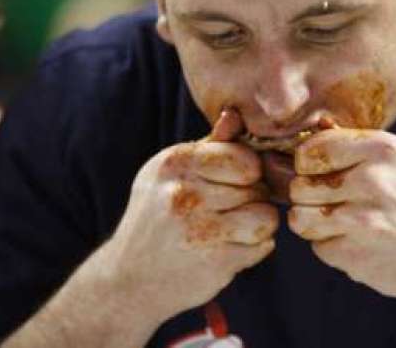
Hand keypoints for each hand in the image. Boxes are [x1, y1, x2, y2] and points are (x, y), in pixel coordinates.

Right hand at [103, 108, 277, 319]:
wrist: (127, 280)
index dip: (248, 171)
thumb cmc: (156, 219)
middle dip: (252, 199)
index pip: (244, 158)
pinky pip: (264, 245)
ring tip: (234, 229)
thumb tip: (235, 115)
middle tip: (229, 212)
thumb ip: (208, 146)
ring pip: (267, 216)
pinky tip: (229, 250)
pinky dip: (254, 249)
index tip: (235, 183)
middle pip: (258, 187)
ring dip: (258, 225)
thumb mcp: (170, 175)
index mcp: (175, 163)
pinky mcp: (215, 262)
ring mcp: (201, 229)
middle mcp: (185, 193)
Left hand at [288, 128, 395, 308]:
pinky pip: (318, 246)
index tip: (317, 170)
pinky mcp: (355, 254)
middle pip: (300, 186)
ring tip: (336, 220)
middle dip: (309, 194)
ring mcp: (362, 221)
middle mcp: (372, 181)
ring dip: (313, 222)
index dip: (308, 162)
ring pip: (300, 218)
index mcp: (383, 150)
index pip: (313, 150)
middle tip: (331, 199)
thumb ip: (363, 142)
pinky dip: (331, 246)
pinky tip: (356, 241)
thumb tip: (318, 127)